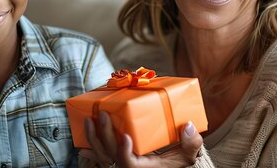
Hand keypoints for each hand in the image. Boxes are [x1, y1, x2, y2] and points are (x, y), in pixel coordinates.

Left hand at [80, 111, 203, 167]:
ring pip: (101, 155)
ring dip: (92, 137)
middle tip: (103, 114)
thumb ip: (191, 144)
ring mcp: (119, 164)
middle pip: (110, 154)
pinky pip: (99, 155)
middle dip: (104, 135)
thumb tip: (189, 126)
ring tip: (89, 119)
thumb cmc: (174, 162)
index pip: (128, 163)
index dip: (124, 152)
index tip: (125, 137)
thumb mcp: (185, 156)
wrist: (165, 167)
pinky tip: (85, 133)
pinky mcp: (114, 160)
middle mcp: (128, 167)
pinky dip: (90, 146)